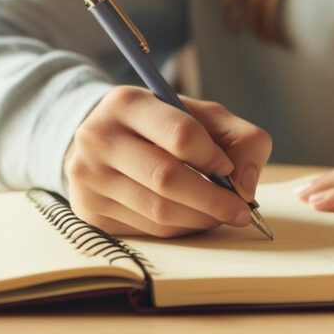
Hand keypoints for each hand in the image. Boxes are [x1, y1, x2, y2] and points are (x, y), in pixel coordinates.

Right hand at [64, 86, 271, 237]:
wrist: (105, 140)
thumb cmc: (164, 127)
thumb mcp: (204, 116)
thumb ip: (240, 139)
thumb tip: (245, 186)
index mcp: (128, 103)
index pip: (180, 135)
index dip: (212, 156)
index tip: (228, 168)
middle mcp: (99, 138)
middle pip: (167, 178)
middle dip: (213, 200)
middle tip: (242, 210)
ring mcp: (88, 177)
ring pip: (158, 210)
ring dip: (201, 218)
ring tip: (222, 214)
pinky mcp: (89, 211)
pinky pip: (148, 229)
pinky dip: (181, 228)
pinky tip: (193, 218)